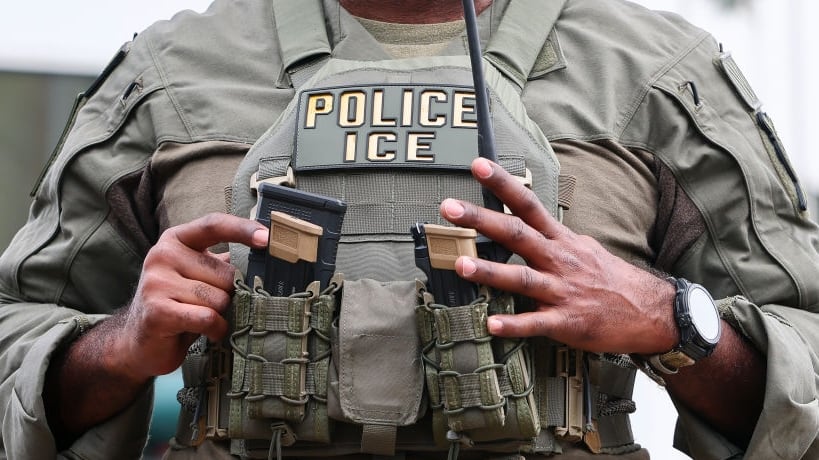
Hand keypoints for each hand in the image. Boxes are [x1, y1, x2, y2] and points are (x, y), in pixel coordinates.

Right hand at [114, 213, 266, 380]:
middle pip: (225, 273)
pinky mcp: (157, 311)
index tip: (268, 238)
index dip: (243, 229)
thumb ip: (223, 263)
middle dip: (229, 293)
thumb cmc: (179, 304)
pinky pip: (207, 317)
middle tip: (212, 304)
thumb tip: (266, 256)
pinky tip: (208, 331)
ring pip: (219, 298)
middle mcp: (163, 255)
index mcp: (176, 239)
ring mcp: (157, 282)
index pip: (213, 225)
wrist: (139, 340)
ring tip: (203, 318)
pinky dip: (216, 329)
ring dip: (221, 313)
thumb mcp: (199, 275)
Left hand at [440, 158, 676, 354]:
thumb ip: (550, 237)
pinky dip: (514, 324)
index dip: (502, 184)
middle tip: (449, 208)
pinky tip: (491, 324)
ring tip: (460, 266)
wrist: (651, 311)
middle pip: (516, 234)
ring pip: (521, 279)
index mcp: (561, 240)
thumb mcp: (582, 247)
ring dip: (490, 272)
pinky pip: (536, 323)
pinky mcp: (567, 322)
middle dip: (482, 219)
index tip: (478, 165)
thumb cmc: (611, 279)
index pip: (528, 204)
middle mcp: (559, 260)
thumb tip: (525, 223)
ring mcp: (562, 291)